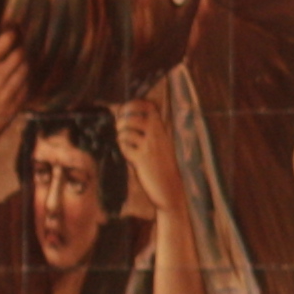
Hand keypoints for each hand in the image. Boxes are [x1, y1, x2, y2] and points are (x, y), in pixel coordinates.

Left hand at [114, 81, 184, 211]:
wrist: (172, 188)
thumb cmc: (165, 166)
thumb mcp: (162, 144)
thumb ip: (150, 131)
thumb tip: (128, 117)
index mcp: (163, 129)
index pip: (148, 107)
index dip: (134, 105)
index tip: (126, 111)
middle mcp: (157, 135)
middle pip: (132, 117)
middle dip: (121, 122)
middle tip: (121, 129)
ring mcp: (149, 146)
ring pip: (125, 132)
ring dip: (120, 137)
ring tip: (125, 143)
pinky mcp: (141, 159)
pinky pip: (124, 147)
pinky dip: (123, 150)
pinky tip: (129, 155)